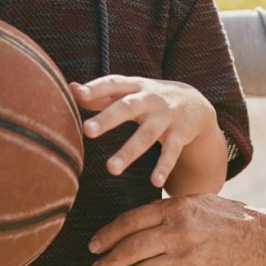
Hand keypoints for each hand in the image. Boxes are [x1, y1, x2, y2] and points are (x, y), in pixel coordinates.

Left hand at [70, 76, 221, 188]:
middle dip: (108, 118)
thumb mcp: (130, 92)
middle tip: (87, 131)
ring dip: (129, 151)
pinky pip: (171, 152)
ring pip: (146, 135)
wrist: (195, 103)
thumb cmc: (150, 98)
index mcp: (135, 86)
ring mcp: (166, 117)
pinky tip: (155, 182)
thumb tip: (71, 88)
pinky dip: (164, 166)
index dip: (96, 88)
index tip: (78, 94)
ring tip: (111, 169)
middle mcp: (150, 99)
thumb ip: (102, 93)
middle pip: (127, 107)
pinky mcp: (180, 134)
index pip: (113, 83)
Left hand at [87, 194, 265, 265]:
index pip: (129, 221)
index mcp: (175, 208)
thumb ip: (168, 209)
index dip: (107, 235)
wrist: (262, 240)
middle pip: (130, 249)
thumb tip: (135, 221)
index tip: (94, 245)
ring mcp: (186, 258)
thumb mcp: (197, 202)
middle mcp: (177, 231)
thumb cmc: (228, 218)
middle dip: (107, 262)